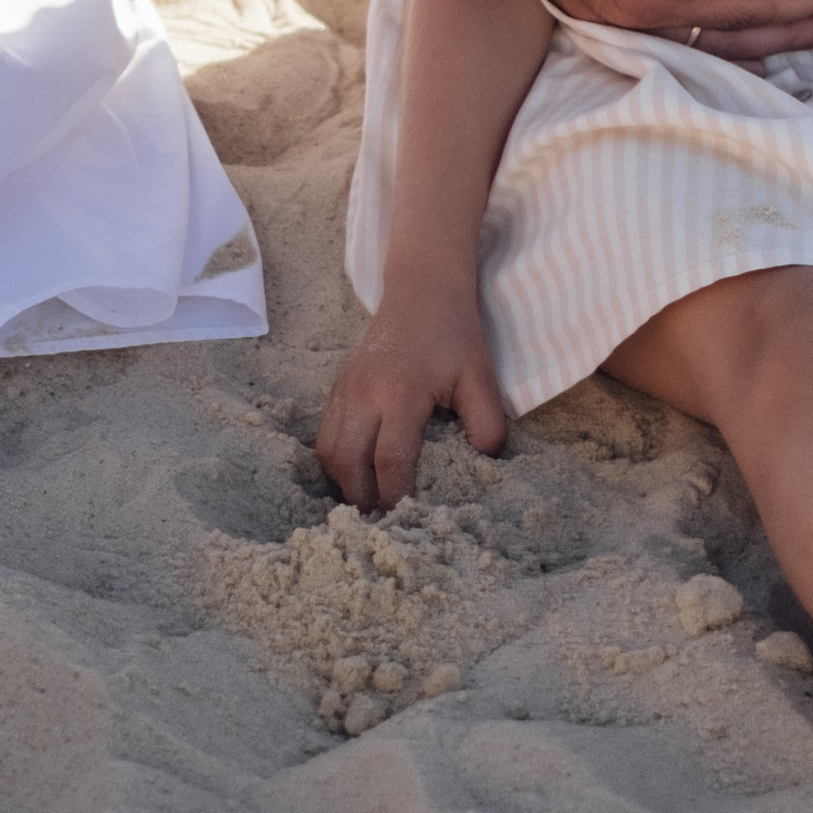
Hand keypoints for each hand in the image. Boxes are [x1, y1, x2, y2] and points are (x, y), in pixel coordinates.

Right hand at [317, 285, 506, 509]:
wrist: (422, 287)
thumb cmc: (454, 334)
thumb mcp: (480, 376)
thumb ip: (487, 423)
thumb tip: (487, 466)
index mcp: (401, 392)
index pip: (390, 461)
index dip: (396, 497)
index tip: (408, 522)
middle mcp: (364, 393)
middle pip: (348, 463)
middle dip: (363, 499)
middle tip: (382, 525)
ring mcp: (345, 388)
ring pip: (328, 451)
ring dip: (344, 483)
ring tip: (367, 504)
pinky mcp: (337, 385)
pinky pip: (325, 434)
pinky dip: (336, 461)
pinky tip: (355, 475)